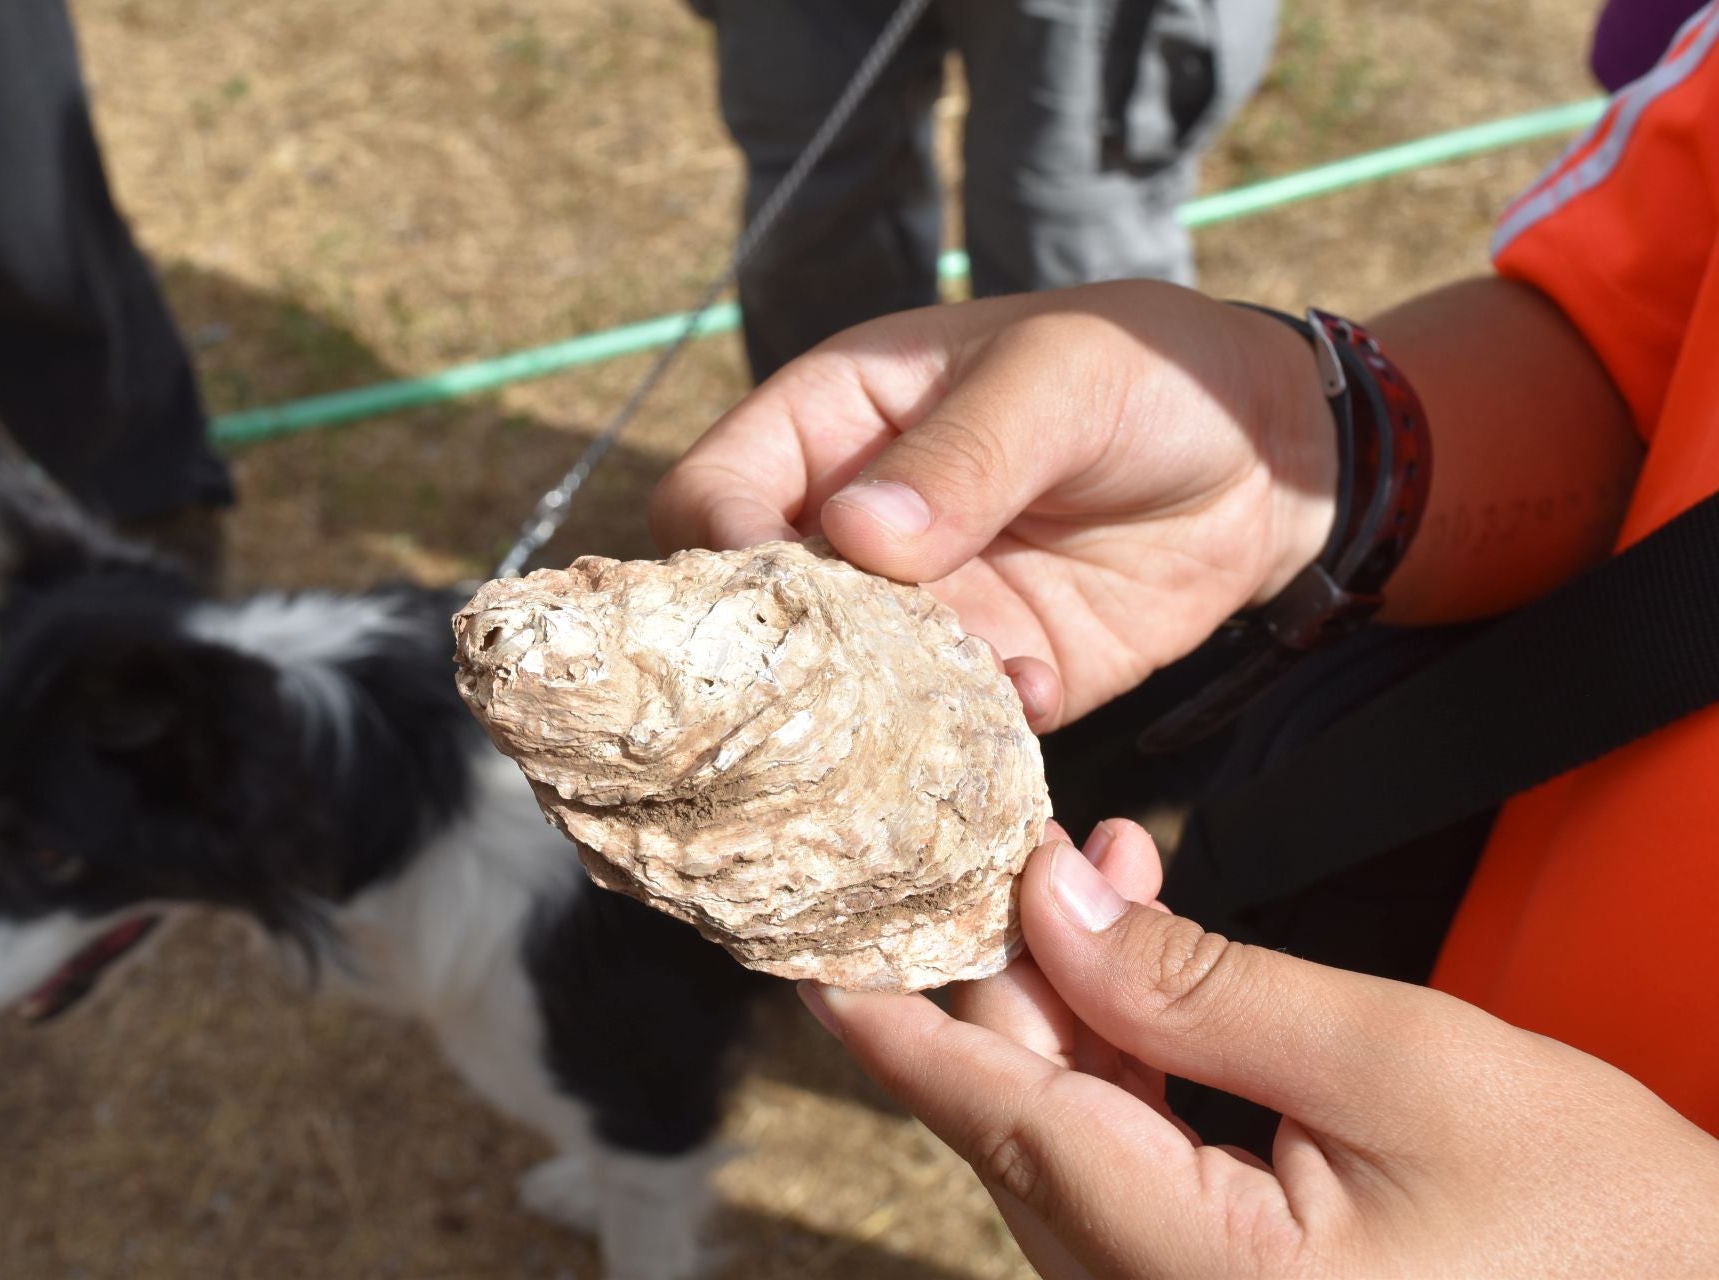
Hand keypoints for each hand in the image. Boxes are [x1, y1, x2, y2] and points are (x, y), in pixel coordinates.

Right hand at [650, 281, 1338, 730]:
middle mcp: (851, 526)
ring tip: (949, 710)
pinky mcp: (984, 675)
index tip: (775, 607)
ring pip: (838, 691)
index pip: (710, 497)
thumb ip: (968, 450)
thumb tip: (859, 533)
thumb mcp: (1059, 380)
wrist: (1270, 458)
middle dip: (784, 665)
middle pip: (757, 616)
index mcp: (832, 424)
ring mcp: (915, 610)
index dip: (716, 555)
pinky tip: (1028, 705)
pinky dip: (960, 742)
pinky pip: (934, 731)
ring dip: (875, 718)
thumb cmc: (1149, 372)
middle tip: (842, 698)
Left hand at [804, 821, 1718, 1277]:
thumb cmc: (1596, 1222)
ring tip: (1101, 876)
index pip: (997, 1124)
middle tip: (1022, 845)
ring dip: (1071, 1008)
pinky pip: (1121, 1173)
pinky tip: (1142, 972)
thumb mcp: (1394, 1061)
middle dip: (1008, 975)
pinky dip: (1120, 1068)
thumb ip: (1198, 983)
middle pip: (1021, 1124)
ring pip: (1063, 1142)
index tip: (807, 948)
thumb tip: (1055, 900)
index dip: (892, 1023)